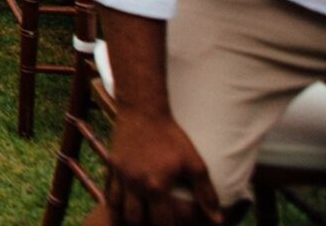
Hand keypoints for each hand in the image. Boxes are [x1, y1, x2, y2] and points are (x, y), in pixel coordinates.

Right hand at [106, 109, 222, 224]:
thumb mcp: (195, 164)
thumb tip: (218, 220)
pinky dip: (113, 202)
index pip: (162, 222)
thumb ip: (206, 194)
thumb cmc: (171, 137)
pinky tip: (121, 205)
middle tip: (155, 224)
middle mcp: (135, 185)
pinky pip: (107, 191)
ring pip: (117, 208)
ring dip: (127, 217)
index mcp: (156, 187)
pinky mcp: (111, 165)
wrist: (143, 111)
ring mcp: (120, 175)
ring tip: (137, 219)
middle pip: (135, 219)